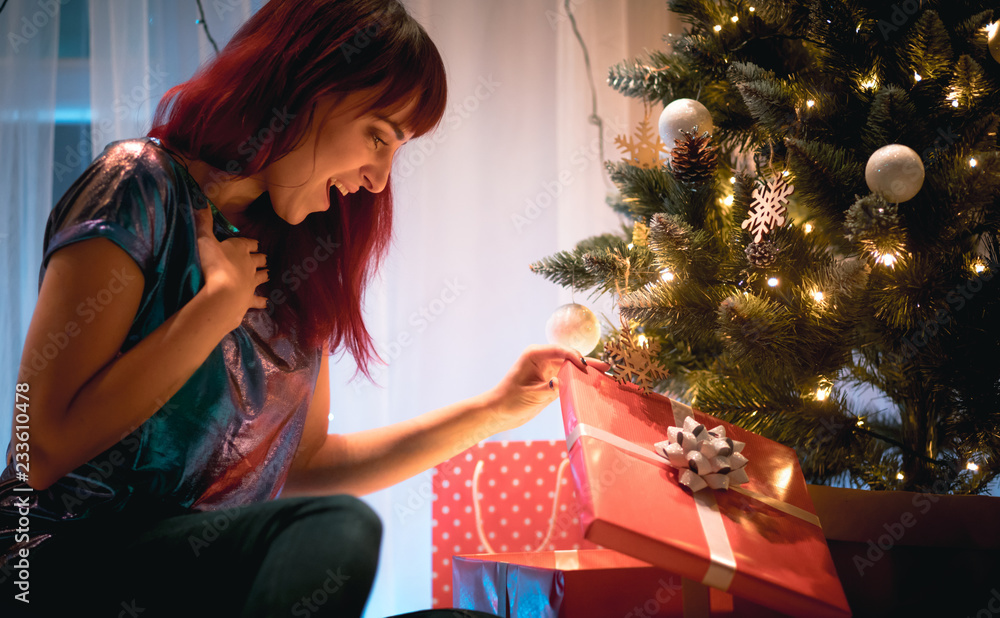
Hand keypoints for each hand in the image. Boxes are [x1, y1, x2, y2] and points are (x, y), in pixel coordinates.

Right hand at [193, 205, 268, 330]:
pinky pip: (258, 300)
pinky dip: (262, 301)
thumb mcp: (205, 240)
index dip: (251, 243)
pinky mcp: (249, 299)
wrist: (222, 294)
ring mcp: (252, 282)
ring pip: (261, 277)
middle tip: (263, 258)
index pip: (249, 243)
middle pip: (259, 259)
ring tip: (267, 274)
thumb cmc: (213, 264)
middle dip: (260, 258)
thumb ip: (204, 223)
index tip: (253, 243)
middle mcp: (250, 264)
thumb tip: (202, 202)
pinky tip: (266, 303)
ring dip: (264, 275)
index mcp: (240, 249)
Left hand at [483, 344, 610, 434]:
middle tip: (607, 368)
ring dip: (587, 372)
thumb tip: (560, 382)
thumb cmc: (509, 400)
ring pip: (572, 367)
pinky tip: (595, 385)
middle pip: (570, 357)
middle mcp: (543, 358)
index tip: (588, 367)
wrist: (499, 412)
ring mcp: (548, 369)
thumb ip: (547, 389)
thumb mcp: (529, 395)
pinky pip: (569, 378)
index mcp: (535, 354)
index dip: (576, 357)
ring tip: (607, 375)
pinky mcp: (551, 380)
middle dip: (588, 363)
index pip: (561, 351)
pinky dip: (580, 381)